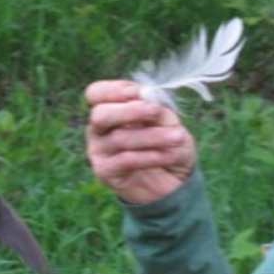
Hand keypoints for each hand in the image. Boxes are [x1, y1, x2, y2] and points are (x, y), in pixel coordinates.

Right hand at [84, 80, 197, 203]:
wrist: (173, 184)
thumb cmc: (169, 147)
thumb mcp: (170, 124)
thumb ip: (158, 111)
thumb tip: (148, 99)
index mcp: (110, 109)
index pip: (96, 93)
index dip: (113, 90)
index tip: (137, 91)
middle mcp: (99, 129)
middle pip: (100, 114)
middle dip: (130, 111)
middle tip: (156, 110)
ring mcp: (99, 151)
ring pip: (119, 138)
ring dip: (152, 136)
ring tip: (177, 137)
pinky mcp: (105, 172)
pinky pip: (126, 160)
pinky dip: (149, 156)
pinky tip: (168, 156)